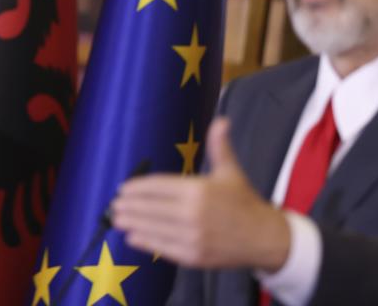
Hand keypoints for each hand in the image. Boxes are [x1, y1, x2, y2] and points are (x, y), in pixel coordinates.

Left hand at [110, 118, 290, 270]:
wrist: (263, 238)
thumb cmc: (243, 201)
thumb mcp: (230, 171)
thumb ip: (220, 146)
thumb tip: (222, 120)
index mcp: (199, 190)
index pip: (158, 187)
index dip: (137, 188)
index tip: (123, 188)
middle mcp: (193, 214)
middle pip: (151, 208)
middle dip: (129, 206)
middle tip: (113, 204)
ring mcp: (193, 237)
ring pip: (153, 229)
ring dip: (131, 223)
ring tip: (117, 219)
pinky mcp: (193, 256)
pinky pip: (163, 248)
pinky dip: (145, 242)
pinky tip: (132, 237)